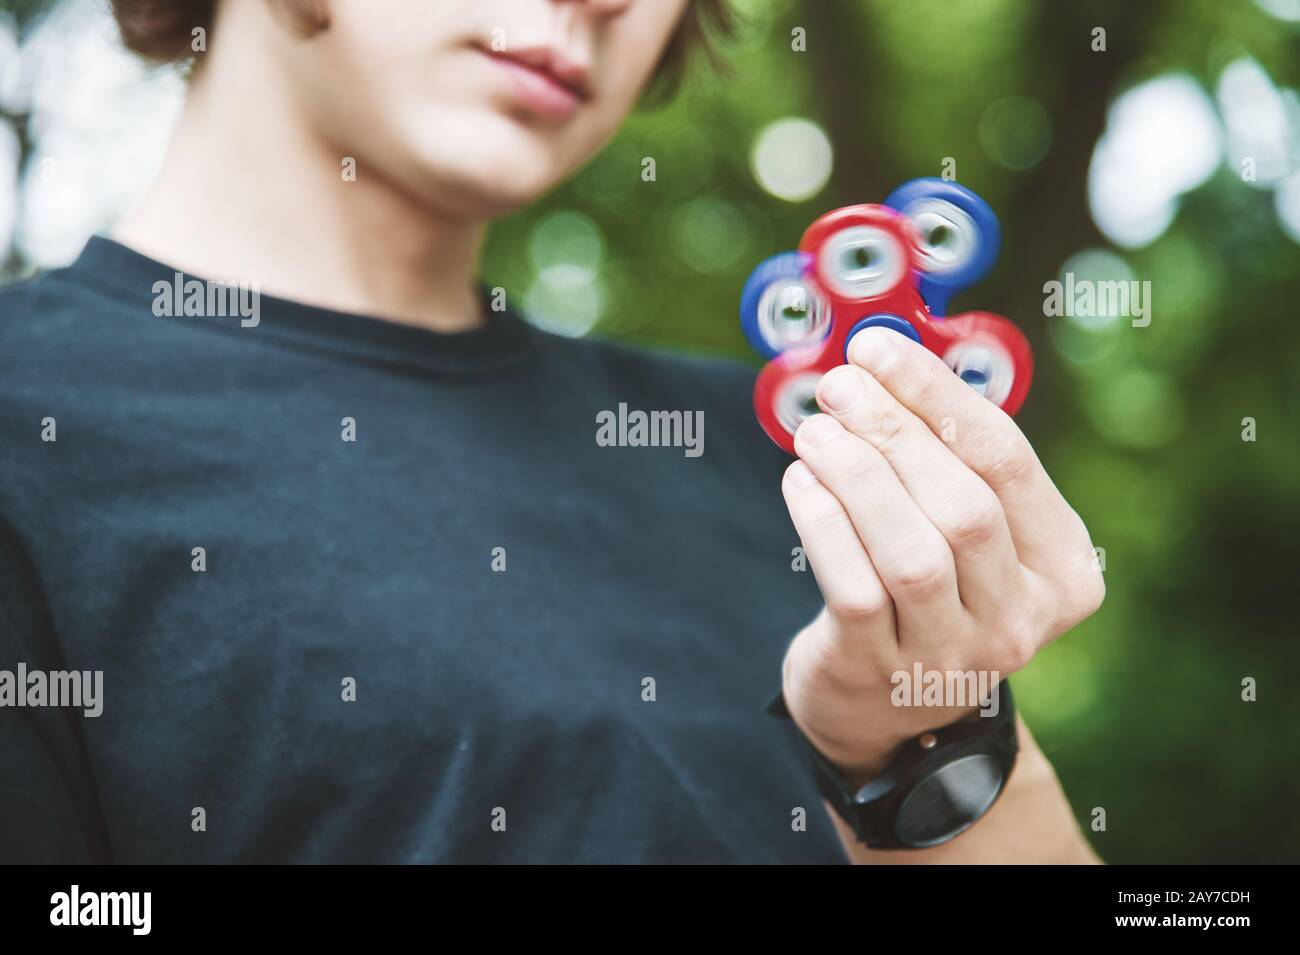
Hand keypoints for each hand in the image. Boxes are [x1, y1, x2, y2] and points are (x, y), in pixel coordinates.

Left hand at [779, 327, 1103, 780]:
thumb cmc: (929, 589)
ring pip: (912, 551)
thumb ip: (948, 458)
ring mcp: (953, 655)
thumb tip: (885, 360)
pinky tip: (799, 481)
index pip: (1008, 461)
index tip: (879, 349)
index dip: (938, 395)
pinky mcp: (881, 672)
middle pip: (964, 506)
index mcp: (1063, 570)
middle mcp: (1021, 619)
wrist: (888, 708)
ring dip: (855, 474)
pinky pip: (854, 587)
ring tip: (815, 428)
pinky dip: (822, 523)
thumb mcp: (965, 533)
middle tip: (840, 386)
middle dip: (893, 432)